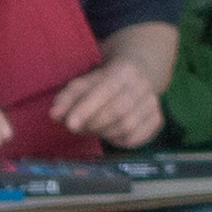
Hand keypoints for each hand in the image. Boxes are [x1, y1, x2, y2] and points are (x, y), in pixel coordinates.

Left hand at [50, 55, 166, 147]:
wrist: (137, 73)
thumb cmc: (104, 80)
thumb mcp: (84, 82)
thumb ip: (68, 97)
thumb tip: (54, 114)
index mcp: (124, 70)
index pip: (106, 90)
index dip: (87, 108)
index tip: (70, 124)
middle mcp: (143, 85)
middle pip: (119, 110)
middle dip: (94, 123)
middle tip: (77, 128)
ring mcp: (153, 103)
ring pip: (128, 126)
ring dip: (104, 132)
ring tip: (92, 128)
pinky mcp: (157, 119)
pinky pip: (137, 138)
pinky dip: (118, 140)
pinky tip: (109, 134)